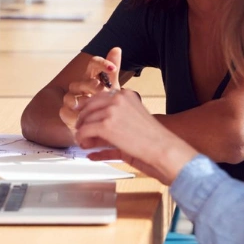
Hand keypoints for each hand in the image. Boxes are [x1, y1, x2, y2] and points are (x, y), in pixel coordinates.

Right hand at [59, 47, 125, 132]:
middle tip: (100, 89)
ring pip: (70, 96)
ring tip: (92, 106)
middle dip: (90, 85)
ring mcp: (70, 98)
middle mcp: (79, 85)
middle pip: (81, 81)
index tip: (113, 68)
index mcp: (92, 76)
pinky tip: (83, 117)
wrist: (98, 122)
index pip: (94, 63)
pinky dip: (74, 114)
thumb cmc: (105, 102)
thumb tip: (116, 48)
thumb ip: (112, 70)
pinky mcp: (65, 111)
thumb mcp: (112, 87)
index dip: (102, 63)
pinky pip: (65, 110)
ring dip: (82, 101)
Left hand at [75, 90, 196, 183]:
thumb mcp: (134, 119)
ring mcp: (111, 111)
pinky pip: (85, 131)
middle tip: (80, 130)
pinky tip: (86, 146)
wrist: (163, 148)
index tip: (82, 114)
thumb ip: (117, 116)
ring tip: (85, 142)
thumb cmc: (153, 138)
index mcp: (126, 95)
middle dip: (82, 119)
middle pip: (89, 106)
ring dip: (82, 132)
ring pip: (85, 119)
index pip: (99, 97)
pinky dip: (82, 139)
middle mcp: (118, 99)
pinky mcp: (106, 125)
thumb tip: (98, 122)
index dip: (88, 107)